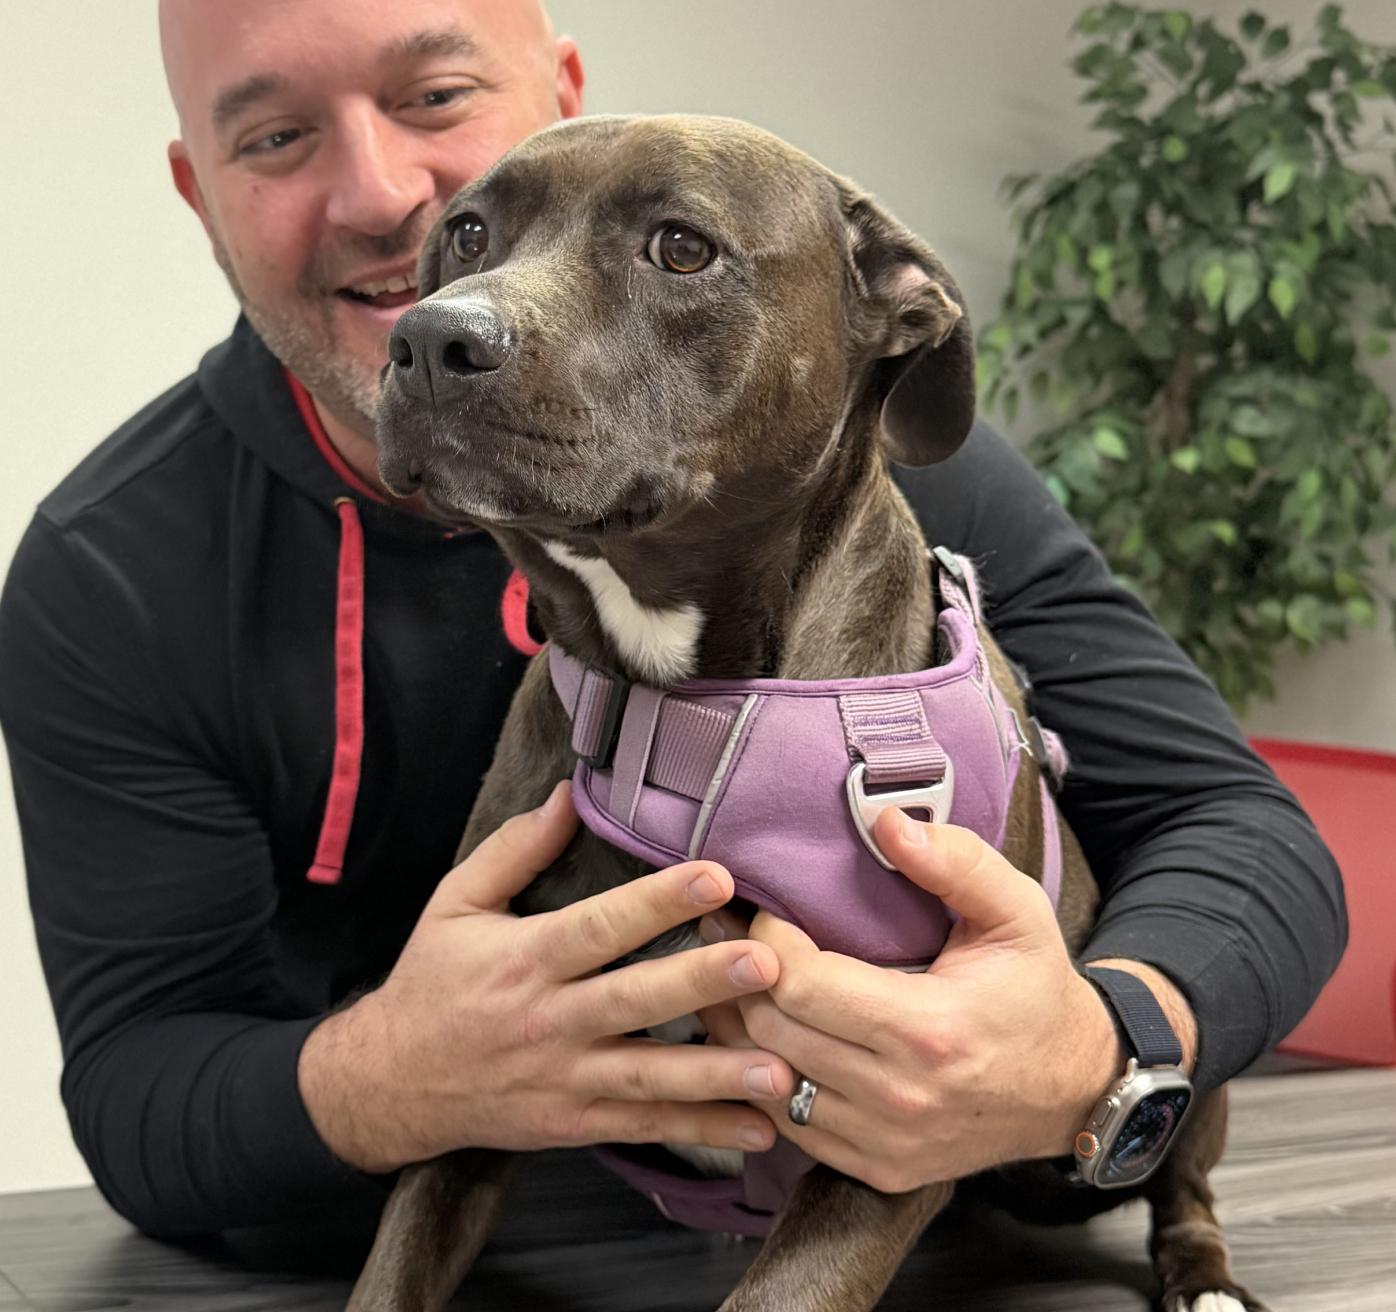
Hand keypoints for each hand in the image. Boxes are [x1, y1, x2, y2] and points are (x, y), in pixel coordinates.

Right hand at [299, 781, 793, 1172]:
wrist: (387, 1083)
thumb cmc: (430, 983)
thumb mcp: (456, 903)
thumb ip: (514, 849)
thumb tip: (566, 793)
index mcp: (524, 959)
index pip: (599, 927)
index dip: (658, 902)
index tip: (715, 876)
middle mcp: (549, 1020)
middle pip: (635, 999)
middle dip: (703, 982)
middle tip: (767, 963)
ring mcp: (565, 1078)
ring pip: (649, 1076)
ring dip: (717, 1074)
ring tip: (779, 1070)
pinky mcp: (575, 1122)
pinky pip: (644, 1126)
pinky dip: (702, 1130)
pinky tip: (759, 1128)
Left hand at [707, 810, 1193, 1193]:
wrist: (1075, 1087)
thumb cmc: (1036, 989)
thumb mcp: (1016, 912)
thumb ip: (954, 862)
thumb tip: (886, 821)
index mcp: (927, 1029)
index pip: (801, 985)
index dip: (767, 941)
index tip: (769, 912)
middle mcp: (900, 1096)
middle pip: (771, 1033)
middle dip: (741, 978)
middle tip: (730, 937)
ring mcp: (886, 1141)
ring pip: (769, 1081)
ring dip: (742, 1029)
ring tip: (736, 980)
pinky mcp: (879, 1167)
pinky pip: (791, 1124)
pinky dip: (768, 1077)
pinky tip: (765, 1037)